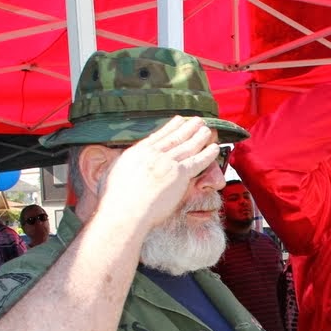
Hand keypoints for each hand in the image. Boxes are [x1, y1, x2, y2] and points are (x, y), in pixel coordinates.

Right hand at [98, 116, 219, 232]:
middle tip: (198, 121)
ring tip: (208, 130)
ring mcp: (167, 162)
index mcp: (137, 152)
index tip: (179, 120)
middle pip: (175, 137)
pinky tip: (215, 148)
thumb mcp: (115, 173)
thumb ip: (124, 164)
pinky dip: (208, 154)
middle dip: (188, 127)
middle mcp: (153, 153)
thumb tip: (124, 164)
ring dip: (200, 137)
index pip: (158, 136)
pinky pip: (197, 161)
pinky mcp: (179, 174)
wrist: (125, 210)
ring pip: (188, 146)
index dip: (171, 127)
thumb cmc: (116, 200)